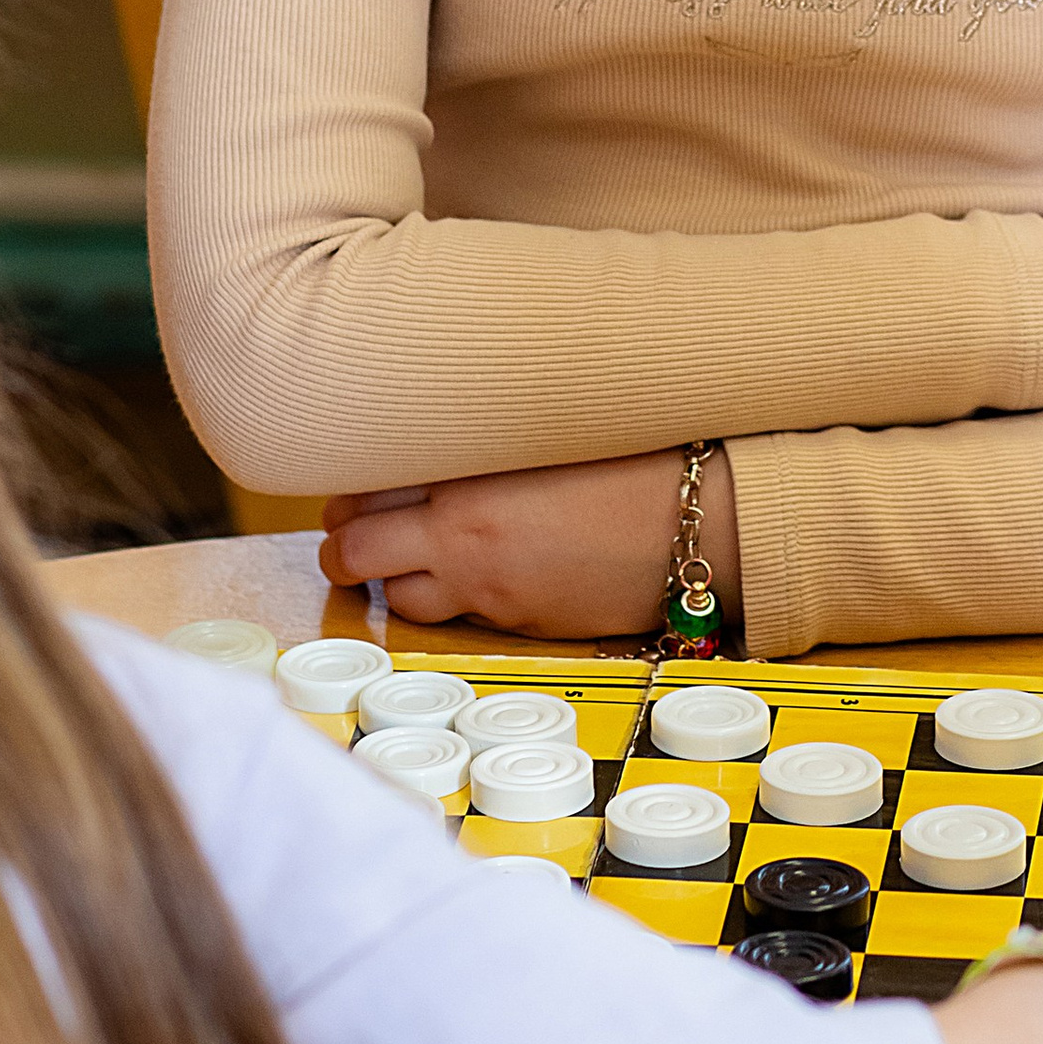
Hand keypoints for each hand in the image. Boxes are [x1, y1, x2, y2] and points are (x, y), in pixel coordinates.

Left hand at [320, 449, 740, 638]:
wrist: (699, 523)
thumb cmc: (641, 459)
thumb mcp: (552, 426)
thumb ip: (487, 431)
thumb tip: (441, 423)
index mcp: (469, 465)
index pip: (366, 480)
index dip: (350, 486)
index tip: (354, 484)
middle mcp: (464, 526)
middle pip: (357, 546)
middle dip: (343, 544)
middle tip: (349, 535)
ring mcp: (486, 582)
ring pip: (394, 594)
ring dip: (387, 579)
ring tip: (395, 563)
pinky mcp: (515, 620)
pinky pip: (451, 618)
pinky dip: (441, 602)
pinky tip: (459, 581)